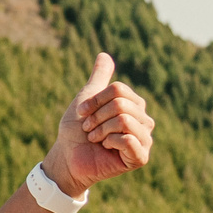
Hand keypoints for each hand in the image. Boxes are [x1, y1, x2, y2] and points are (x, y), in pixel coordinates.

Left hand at [45, 52, 155, 193]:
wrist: (67, 157)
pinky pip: (128, 139)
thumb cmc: (77, 130)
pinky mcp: (141, 157)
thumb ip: (99, 78)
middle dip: (97, 116)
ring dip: (101, 129)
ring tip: (95, 139)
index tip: (82, 113)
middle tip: (88, 129)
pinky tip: (105, 148)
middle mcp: (144, 121)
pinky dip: (109, 141)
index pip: (118, 90)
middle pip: (121, 104)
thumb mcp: (86, 98)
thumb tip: (104, 55)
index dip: (95, 100)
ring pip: (124, 120)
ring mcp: (145, 139)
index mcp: (134, 105)